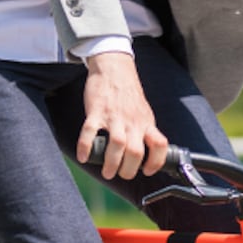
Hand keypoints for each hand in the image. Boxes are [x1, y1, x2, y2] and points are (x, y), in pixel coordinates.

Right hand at [75, 52, 167, 180]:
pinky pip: (89, 132)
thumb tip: (145, 154)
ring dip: (111, 164)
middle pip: (136, 152)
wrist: (114, 68)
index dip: (155, 162)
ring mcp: (114, 116)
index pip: (159, 145)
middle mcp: (132, 122)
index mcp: (146, 123)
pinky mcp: (97, 111)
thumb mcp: (144, 112)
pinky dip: (85, 147)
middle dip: (128, 170)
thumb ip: (145, 131)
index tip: (146, 171)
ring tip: (107, 172)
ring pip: (117, 146)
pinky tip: (83, 156)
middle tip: (121, 174)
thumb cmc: (128, 93)